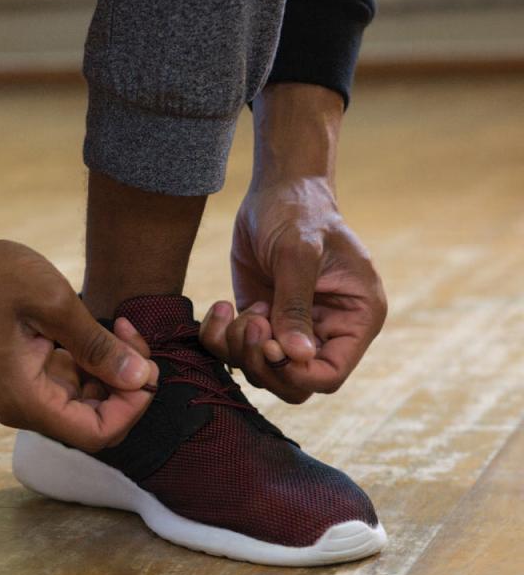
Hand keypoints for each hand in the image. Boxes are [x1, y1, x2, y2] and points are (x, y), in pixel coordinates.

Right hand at [0, 133, 155, 450]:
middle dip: (126, 386)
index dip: (132, 408)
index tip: (145, 367)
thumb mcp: (54, 304)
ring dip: (112, 371)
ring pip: (86, 402)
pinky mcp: (24, 376)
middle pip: (94, 420)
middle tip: (134, 337)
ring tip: (120, 326)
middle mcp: (21, 407)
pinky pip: (70, 384)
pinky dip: (93, 363)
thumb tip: (141, 379)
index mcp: (24, 399)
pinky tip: (101, 329)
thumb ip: (98, 346)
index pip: (96, 433)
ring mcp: (21, 393)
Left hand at [199, 84, 386, 402]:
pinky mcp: (258, 322)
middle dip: (262, 363)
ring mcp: (289, 330)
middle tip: (250, 323)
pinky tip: (222, 306)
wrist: (277, 191)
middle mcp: (326, 332)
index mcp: (356, 319)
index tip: (270, 345)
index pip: (330, 375)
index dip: (295, 373)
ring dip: (238, 349)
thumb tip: (297, 356)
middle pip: (293, 384)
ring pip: (261, 372)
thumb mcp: (298, 254)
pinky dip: (218, 340)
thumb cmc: (299, 214)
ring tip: (237, 310)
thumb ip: (295, 305)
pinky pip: (233, 352)